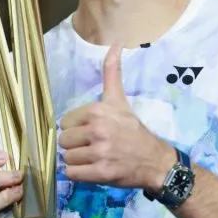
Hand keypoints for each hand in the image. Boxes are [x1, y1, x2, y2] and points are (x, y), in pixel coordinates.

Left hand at [59, 44, 176, 191]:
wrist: (154, 159)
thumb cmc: (133, 129)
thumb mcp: (119, 99)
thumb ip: (112, 72)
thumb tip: (116, 42)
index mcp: (97, 111)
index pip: (65, 123)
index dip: (76, 129)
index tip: (92, 132)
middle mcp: (97, 130)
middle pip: (64, 141)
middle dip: (75, 146)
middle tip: (94, 147)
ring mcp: (99, 152)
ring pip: (67, 159)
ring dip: (78, 162)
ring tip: (95, 159)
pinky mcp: (101, 173)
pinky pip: (72, 174)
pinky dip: (80, 175)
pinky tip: (93, 170)